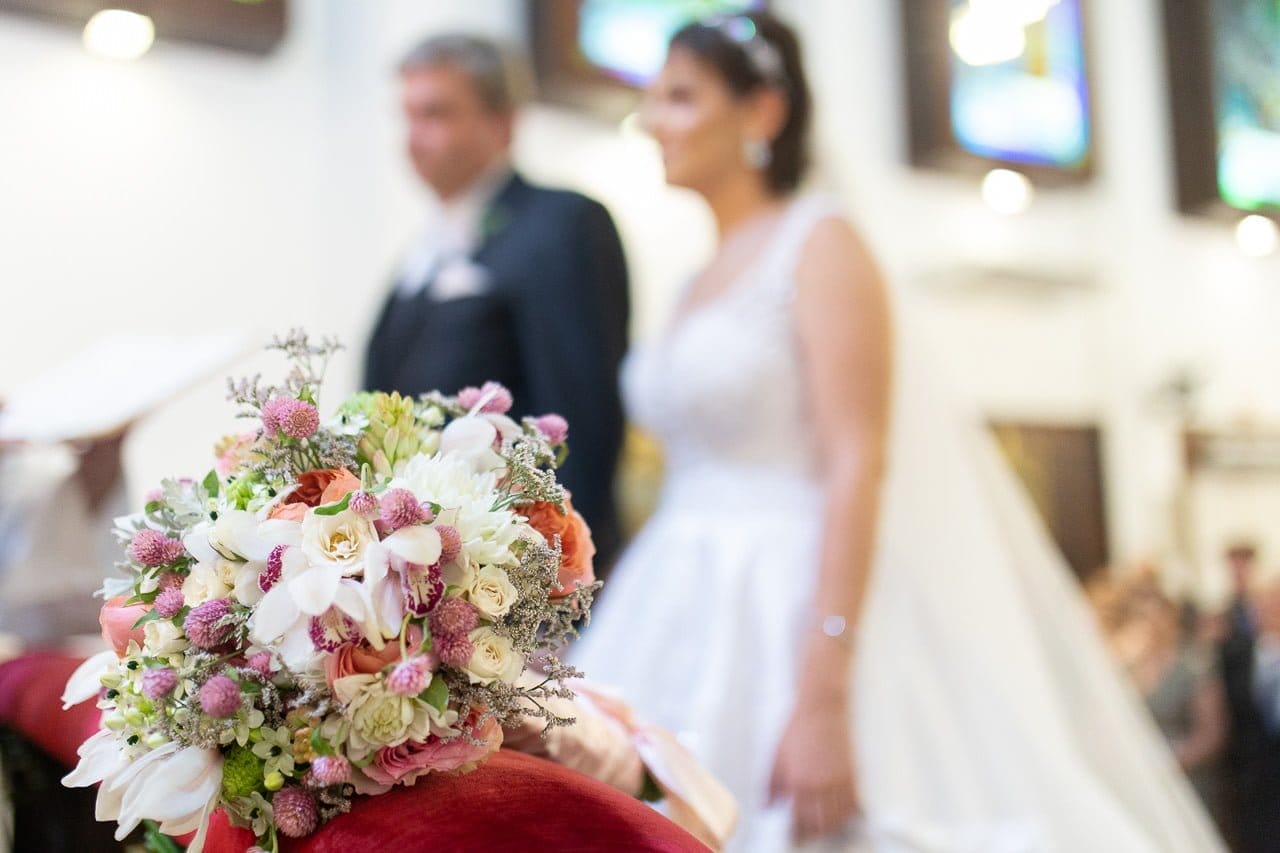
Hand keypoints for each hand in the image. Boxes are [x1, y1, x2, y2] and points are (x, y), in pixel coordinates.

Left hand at [768, 698, 859, 842]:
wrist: (821, 707)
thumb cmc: (796, 728)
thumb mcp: (776, 756)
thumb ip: (770, 785)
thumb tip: (767, 807)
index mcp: (798, 782)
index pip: (798, 819)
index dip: (795, 833)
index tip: (792, 837)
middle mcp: (820, 785)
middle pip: (820, 823)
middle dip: (812, 832)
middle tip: (806, 834)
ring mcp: (838, 780)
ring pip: (838, 817)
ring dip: (830, 825)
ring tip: (821, 826)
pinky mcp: (852, 773)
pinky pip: (852, 804)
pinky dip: (846, 814)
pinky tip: (839, 814)